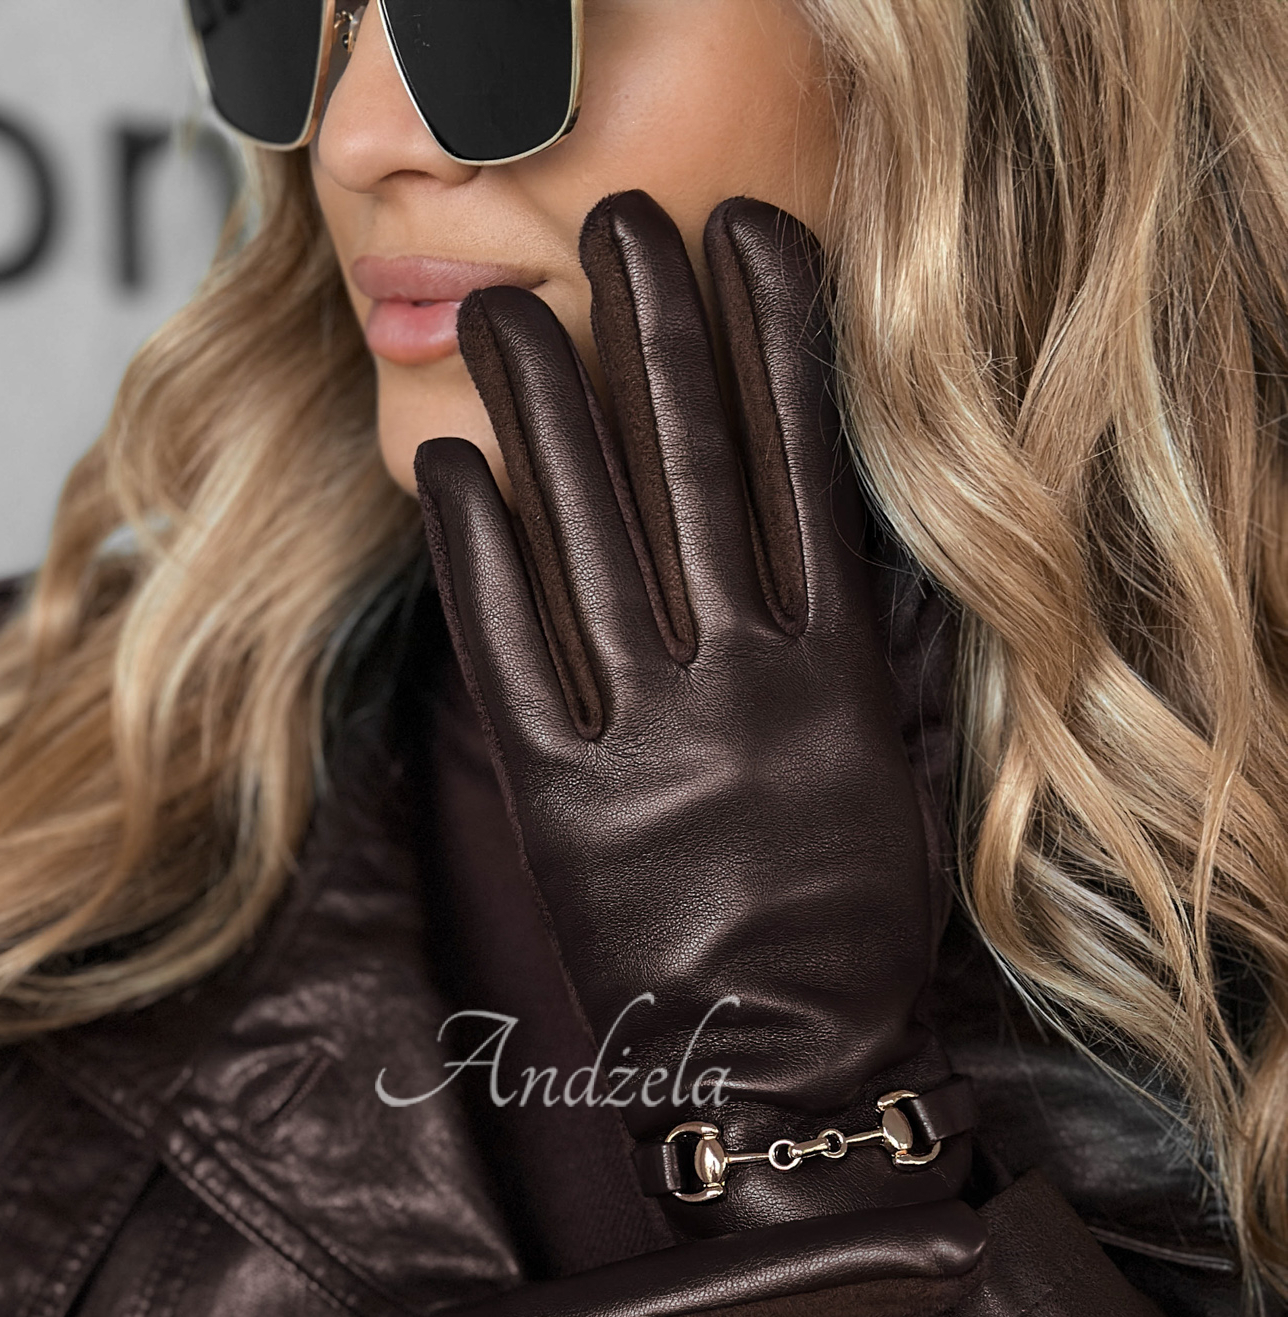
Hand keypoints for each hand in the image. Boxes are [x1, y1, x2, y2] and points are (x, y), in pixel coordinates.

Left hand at [416, 192, 968, 1233]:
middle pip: (691, 474)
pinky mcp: (562, 800)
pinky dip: (481, 556)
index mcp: (835, 672)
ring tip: (511, 312)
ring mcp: (650, 739)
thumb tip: (815, 528)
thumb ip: (855, 648)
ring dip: (549, 412)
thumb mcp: (886, 772)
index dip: (772, 343)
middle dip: (654, 337)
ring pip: (591, 541)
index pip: (803, 469)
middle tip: (619, 230)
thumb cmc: (843, 924)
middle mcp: (743, 685)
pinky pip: (513, 653)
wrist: (781, 1061)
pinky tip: (456, 467)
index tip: (746, 241)